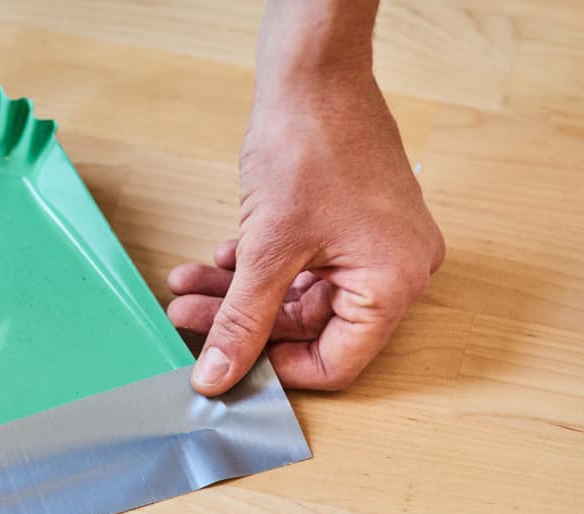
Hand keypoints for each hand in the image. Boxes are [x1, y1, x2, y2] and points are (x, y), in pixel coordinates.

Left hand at [168, 0, 444, 394]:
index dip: (278, 369)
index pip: (338, 363)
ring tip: (186, 286)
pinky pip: (304, 264)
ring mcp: (375, 243)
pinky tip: (216, 259)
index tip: (229, 364)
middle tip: (186, 314)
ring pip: (297, 294)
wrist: (313, 67)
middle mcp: (397, 268)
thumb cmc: (310, 140)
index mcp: (394, 282)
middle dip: (243, 320)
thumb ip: (243, 319)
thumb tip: (218, 376)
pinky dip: (260, 265)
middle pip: (310, 326)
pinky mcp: (351, 222)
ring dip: (240, 292)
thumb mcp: (267, 246)